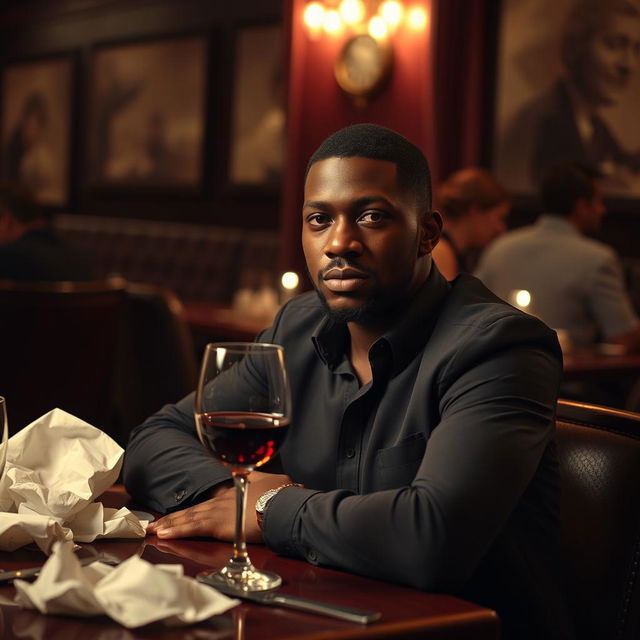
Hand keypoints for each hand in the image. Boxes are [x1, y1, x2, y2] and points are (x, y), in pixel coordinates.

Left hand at [145, 471, 293, 542]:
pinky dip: (176, 530)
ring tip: (153, 529)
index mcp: (235, 492)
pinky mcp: (219, 524)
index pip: (209, 502)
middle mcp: (223, 499)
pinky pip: (192, 527)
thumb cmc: (283, 495)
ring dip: (170, 523)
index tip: (182, 513)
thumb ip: (260, 479)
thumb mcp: (272, 481)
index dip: (194, 508)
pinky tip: (163, 533)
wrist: (284, 503)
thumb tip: (260, 478)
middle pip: (194, 509)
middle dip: (174, 517)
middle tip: (155, 523)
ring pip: (189, 517)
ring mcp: (219, 510)